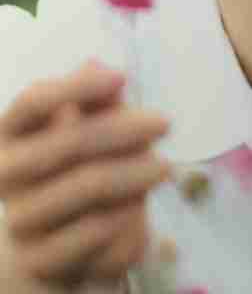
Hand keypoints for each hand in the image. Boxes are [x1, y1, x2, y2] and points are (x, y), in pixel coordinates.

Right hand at [0, 59, 172, 286]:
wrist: (68, 250)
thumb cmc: (82, 174)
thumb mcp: (93, 134)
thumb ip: (97, 103)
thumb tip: (98, 63)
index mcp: (13, 135)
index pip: (33, 101)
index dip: (76, 86)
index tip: (122, 76)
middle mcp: (7, 174)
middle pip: (70, 140)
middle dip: (125, 128)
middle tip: (166, 122)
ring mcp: (21, 219)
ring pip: (87, 184)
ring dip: (135, 172)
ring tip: (166, 167)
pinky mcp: (41, 258)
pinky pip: (93, 230)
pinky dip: (126, 215)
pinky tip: (142, 206)